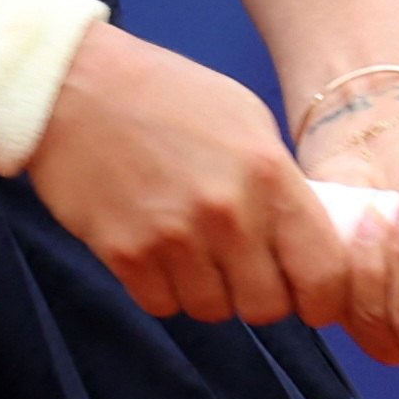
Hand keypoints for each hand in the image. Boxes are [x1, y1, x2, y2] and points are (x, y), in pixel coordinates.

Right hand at [24, 26, 355, 327]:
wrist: (75, 88)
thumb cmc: (168, 96)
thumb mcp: (248, 121)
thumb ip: (280, 182)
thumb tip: (304, 237)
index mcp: (269, 174)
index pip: (322, 270)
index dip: (323, 297)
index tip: (314, 300)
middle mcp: (227, 214)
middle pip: (265, 306)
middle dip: (261, 297)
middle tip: (247, 272)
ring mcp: (173, 239)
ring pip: (212, 310)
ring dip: (210, 292)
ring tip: (197, 252)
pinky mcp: (124, 255)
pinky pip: (162, 305)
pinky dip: (165, 290)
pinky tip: (160, 253)